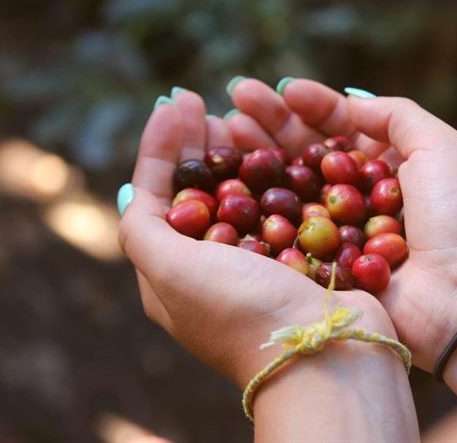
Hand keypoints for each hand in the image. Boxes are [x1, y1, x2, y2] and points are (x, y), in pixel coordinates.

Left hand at [117, 90, 396, 387]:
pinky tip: (282, 145)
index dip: (162, 147)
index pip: (157, 197)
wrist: (326, 352)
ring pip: (245, 191)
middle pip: (202, 190)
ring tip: (240, 115)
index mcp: (175, 275)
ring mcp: (263, 260)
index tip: (176, 103)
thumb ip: (142, 229)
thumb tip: (131, 188)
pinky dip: (280, 170)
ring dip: (239, 150)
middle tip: (205, 103)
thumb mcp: (171, 273)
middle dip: (198, 143)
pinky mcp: (303, 253)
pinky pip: (285, 201)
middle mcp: (216, 266)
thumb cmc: (242, 312)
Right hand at [225, 78, 456, 372]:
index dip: (312, 105)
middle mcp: (361, 198)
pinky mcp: (325, 267)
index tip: (281, 87)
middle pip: (308, 153)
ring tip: (226, 127)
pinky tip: (232, 182)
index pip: (343, 128)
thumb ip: (396, 115)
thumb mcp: (441, 146)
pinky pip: (287, 233)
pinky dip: (260, 209)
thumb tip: (351, 101)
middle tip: (236, 98)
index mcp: (391, 166)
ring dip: (259, 158)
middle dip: (273, 124)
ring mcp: (340, 233)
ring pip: (290, 189)